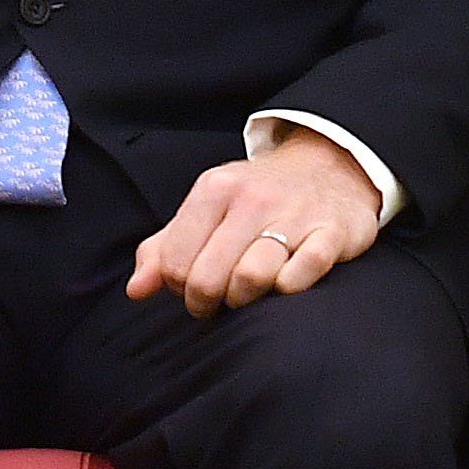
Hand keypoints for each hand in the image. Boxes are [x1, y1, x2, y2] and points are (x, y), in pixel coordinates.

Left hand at [128, 128, 383, 316]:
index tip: (192, 285)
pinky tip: (285, 282)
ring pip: (251, 278)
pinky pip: (303, 273)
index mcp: (215, 188)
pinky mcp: (332, 232)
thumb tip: (136, 290)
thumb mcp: (207, 209)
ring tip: (247, 293)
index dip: (177, 287)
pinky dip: (289, 287)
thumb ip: (165, 247)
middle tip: (216, 301)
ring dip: (244, 298)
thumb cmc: (258, 199)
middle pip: (207, 277)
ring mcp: (295, 215)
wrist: (332, 165)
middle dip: (206, 302)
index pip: (173, 261)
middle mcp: (252, 199)